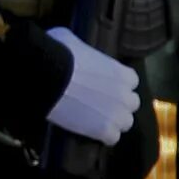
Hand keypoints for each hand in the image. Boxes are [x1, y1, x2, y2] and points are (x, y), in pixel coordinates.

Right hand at [44, 27, 139, 144]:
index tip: (104, 87)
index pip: (131, 82)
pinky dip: (103, 137)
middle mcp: (126, 94)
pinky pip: (111, 138)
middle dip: (117, 104)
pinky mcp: (104, 130)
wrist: (47, 77)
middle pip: (130, 104)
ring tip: (95, 120)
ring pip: (124, 123)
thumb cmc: (59, 54)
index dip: (117, 86)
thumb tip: (72, 47)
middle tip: (98, 104)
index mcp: (122, 73)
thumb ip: (82, 49)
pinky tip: (91, 132)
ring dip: (113, 122)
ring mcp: (117, 114)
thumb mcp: (71, 40)